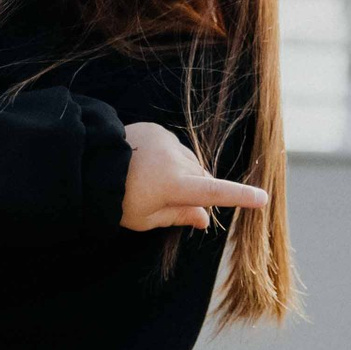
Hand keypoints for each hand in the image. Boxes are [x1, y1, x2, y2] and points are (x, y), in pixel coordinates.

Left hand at [121, 123, 270, 232]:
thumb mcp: (145, 218)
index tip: (261, 199)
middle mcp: (177, 159)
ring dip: (182, 173)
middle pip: (202, 178)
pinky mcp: (159, 130)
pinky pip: (174, 148)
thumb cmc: (116, 198)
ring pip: (189, 163)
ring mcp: (169, 142)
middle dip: (195, 190)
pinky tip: (147, 165)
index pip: (215, 192)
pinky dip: (169, 158)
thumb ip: (179, 216)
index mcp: (175, 185)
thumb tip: (205, 218)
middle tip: (169, 201)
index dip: (239, 197)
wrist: (88, 162)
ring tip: (151, 180)